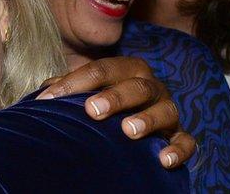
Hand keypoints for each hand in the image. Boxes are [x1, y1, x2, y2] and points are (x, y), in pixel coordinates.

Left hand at [37, 56, 195, 169]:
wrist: (131, 126)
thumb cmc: (103, 105)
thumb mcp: (85, 93)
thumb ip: (67, 89)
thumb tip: (43, 95)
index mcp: (126, 70)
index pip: (101, 69)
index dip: (74, 82)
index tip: (49, 99)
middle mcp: (150, 87)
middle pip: (136, 86)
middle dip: (115, 96)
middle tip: (92, 110)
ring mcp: (166, 110)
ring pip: (165, 110)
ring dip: (148, 119)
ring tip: (128, 131)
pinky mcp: (179, 135)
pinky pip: (186, 141)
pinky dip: (178, 149)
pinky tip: (163, 159)